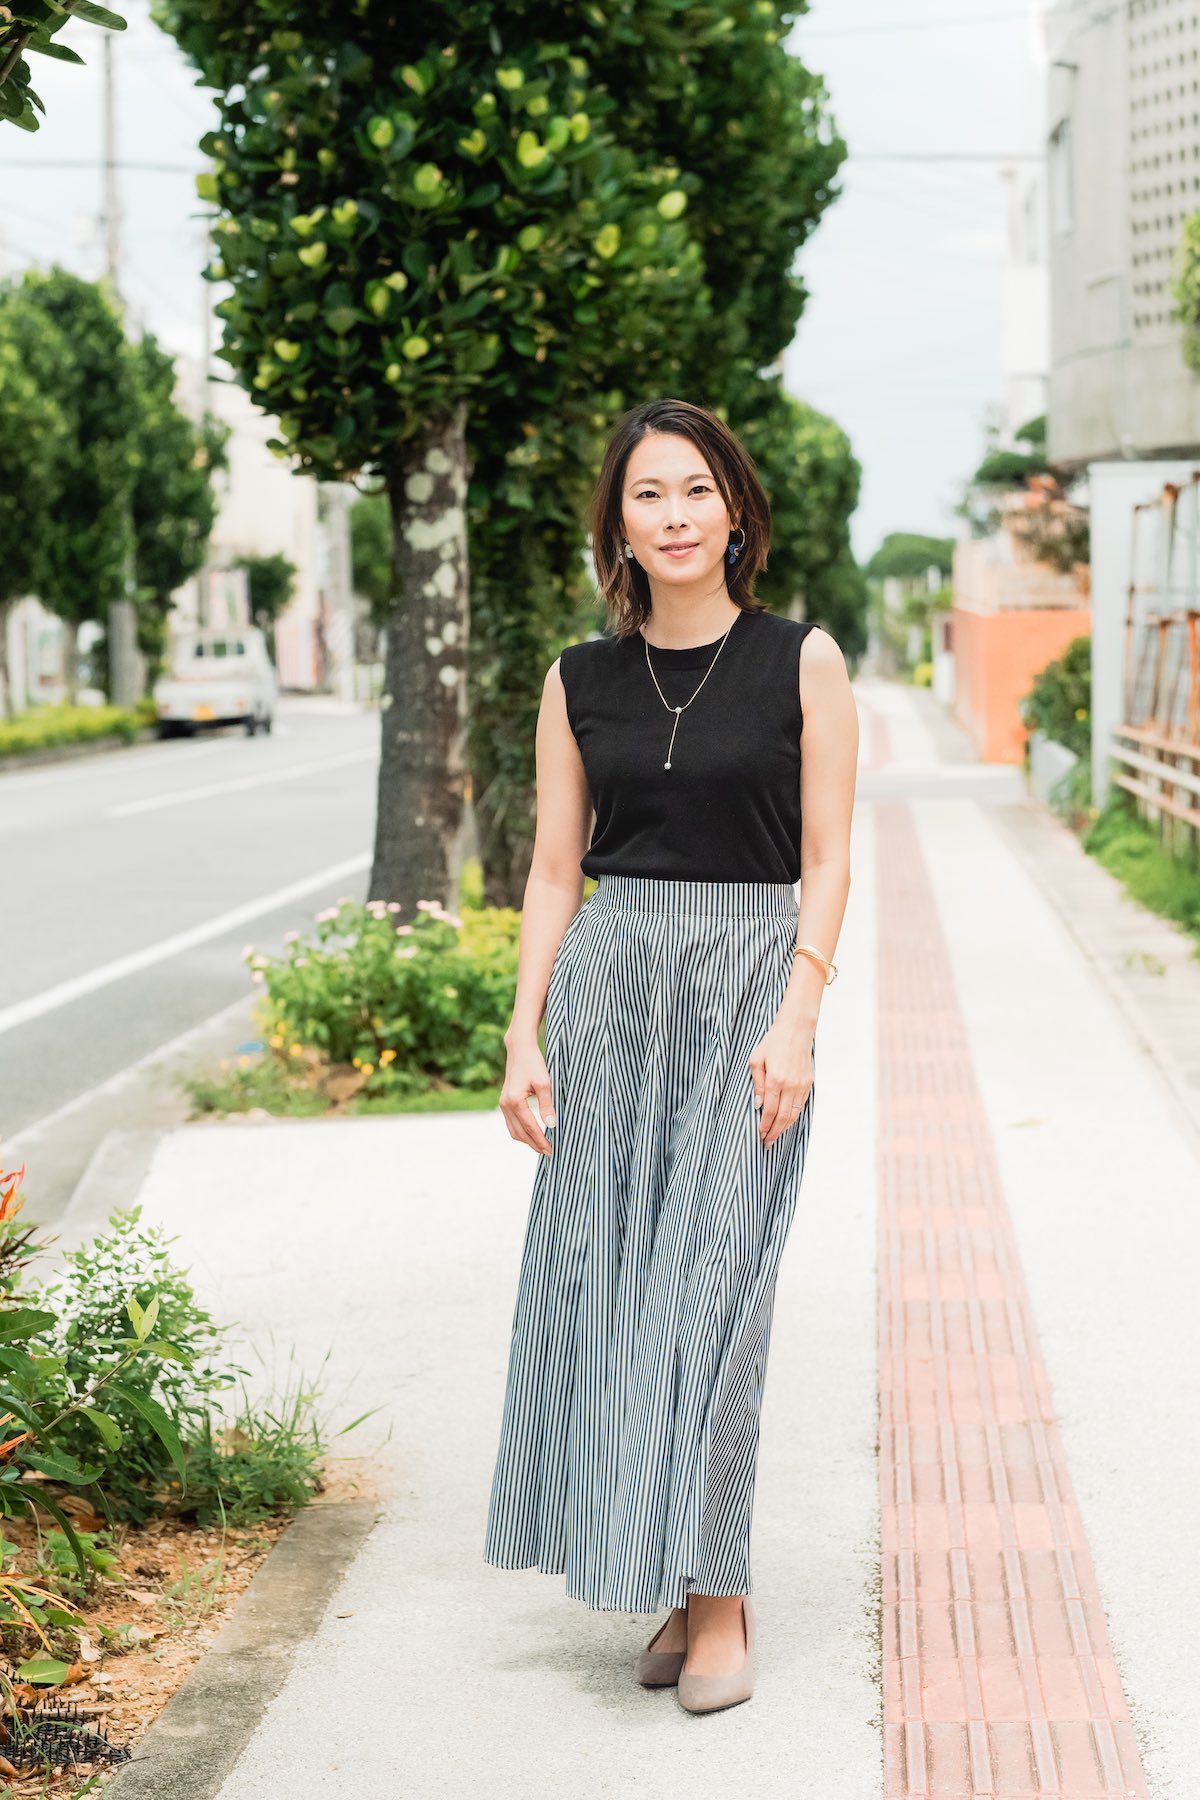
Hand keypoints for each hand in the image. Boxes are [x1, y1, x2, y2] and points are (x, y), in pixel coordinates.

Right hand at [499, 1037, 555, 1155]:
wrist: (520, 1050)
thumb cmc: (533, 1063)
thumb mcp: (544, 1083)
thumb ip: (547, 1105)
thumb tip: (552, 1125)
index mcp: (514, 1101)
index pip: (529, 1127)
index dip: (541, 1140)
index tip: (551, 1149)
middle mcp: (505, 1105)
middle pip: (519, 1133)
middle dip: (534, 1144)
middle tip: (549, 1152)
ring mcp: (503, 1104)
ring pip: (514, 1131)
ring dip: (527, 1140)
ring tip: (542, 1146)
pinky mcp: (505, 1102)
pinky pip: (512, 1124)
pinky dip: (522, 1132)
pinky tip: (533, 1134)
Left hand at [750, 1018, 813, 1146]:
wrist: (795, 1030)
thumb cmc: (772, 1043)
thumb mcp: (756, 1060)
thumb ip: (757, 1084)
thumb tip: (758, 1105)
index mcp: (775, 1079)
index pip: (769, 1110)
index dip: (764, 1125)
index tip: (759, 1134)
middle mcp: (790, 1085)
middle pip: (783, 1117)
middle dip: (774, 1132)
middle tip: (766, 1143)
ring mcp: (801, 1085)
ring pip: (794, 1114)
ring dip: (784, 1128)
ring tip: (775, 1136)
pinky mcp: (809, 1083)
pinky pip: (800, 1105)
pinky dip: (793, 1117)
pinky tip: (786, 1122)